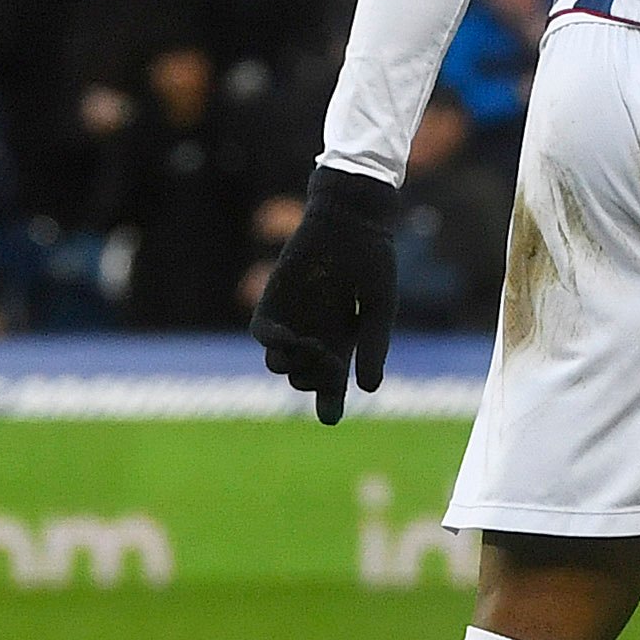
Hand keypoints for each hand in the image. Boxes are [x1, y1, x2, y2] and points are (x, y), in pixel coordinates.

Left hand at [253, 165, 399, 424]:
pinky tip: (289, 336)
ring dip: (293, 365)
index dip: (328, 407)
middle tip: (333, 359)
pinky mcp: (271, 302)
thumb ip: (373, 346)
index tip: (330, 417)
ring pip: (277, 365)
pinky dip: (272, 341)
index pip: (330, 390)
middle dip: (314, 381)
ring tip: (313, 346)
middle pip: (302, 381)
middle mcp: (314, 338)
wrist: (351, 221)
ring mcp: (291, 321)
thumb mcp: (378, 308)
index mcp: (342, 345)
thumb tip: (370, 390)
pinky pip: (261, 334)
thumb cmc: (372, 262)